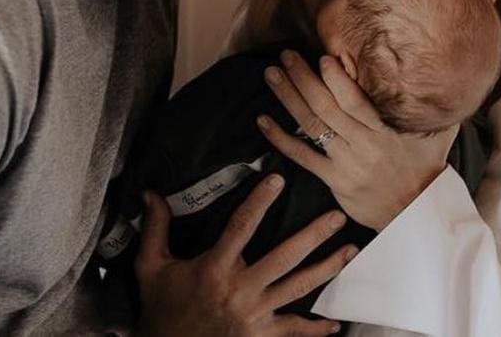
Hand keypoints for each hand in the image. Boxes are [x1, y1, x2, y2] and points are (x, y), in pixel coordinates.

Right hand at [133, 174, 355, 336]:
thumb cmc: (160, 308)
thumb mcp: (150, 266)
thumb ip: (155, 228)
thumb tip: (150, 193)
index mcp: (213, 268)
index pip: (241, 226)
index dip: (259, 201)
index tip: (277, 179)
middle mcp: (238, 290)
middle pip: (284, 257)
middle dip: (314, 235)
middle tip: (337, 215)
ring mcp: (253, 315)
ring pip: (298, 288)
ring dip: (327, 269)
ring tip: (350, 250)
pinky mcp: (260, 336)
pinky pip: (293, 331)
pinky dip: (315, 328)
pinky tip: (335, 322)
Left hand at [257, 50, 457, 230]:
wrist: (416, 214)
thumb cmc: (426, 168)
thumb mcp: (439, 134)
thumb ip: (437, 105)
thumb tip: (452, 74)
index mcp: (386, 130)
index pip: (357, 101)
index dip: (337, 79)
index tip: (321, 57)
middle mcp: (363, 144)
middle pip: (326, 107)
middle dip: (303, 78)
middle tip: (285, 56)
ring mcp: (346, 163)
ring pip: (311, 126)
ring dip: (288, 98)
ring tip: (271, 75)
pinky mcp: (333, 180)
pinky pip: (302, 156)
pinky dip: (280, 138)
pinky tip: (264, 121)